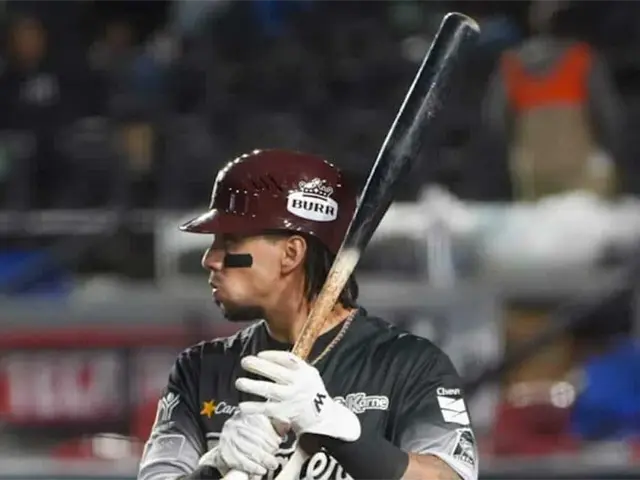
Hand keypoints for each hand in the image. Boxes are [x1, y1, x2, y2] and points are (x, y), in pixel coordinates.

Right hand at [198, 413, 282, 477]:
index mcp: (246, 414)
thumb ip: (275, 423)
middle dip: (269, 448)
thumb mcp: (263, 424)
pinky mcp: (225, 451)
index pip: (259, 423)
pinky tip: (261, 470)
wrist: (230, 445)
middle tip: (276, 454)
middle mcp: (235, 424)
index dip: (271, 434)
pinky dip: (253, 467)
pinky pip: (241, 461)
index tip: (279, 441)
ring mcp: (229, 438)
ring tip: (272, 464)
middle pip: (255, 437)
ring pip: (249, 450)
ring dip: (263, 459)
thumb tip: (287, 422)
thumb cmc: (250, 435)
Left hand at [235, 350, 360, 441]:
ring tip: (239, 382)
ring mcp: (292, 398)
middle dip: (259, 366)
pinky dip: (255, 407)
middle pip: (277, 373)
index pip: (288, 359)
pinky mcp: (286, 412)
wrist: (323, 417)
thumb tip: (268, 358)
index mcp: (305, 371)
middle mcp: (299, 383)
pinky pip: (267, 409)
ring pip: (270, 390)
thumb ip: (294, 366)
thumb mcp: (309, 375)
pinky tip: (243, 406)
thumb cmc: (311, 393)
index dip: (272, 356)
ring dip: (253, 386)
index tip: (259, 354)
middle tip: (245, 361)